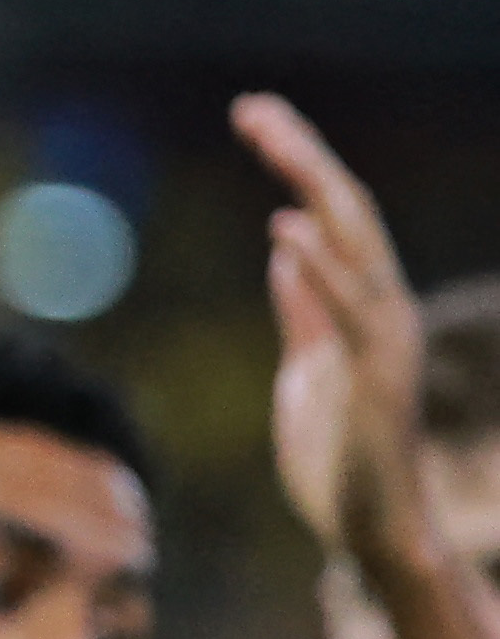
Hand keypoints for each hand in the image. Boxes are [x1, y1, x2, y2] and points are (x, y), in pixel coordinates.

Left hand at [238, 94, 434, 579]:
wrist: (368, 532)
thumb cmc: (341, 454)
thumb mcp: (308, 365)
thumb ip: (305, 310)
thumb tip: (286, 250)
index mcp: (365, 304)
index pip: (334, 214)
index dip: (300, 163)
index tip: (256, 115)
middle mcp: (384, 310)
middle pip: (347, 212)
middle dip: (302, 155)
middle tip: (253, 106)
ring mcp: (385, 341)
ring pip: (358, 246)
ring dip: (316, 189)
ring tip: (275, 140)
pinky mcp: (374, 379)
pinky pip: (351, 312)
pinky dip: (322, 267)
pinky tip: (286, 227)